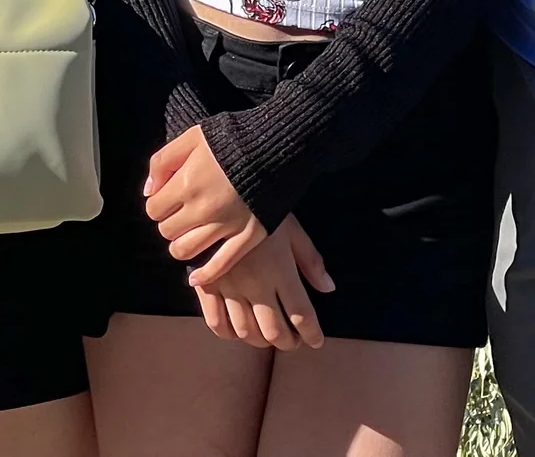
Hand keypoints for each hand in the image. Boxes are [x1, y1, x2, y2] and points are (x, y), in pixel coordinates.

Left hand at [146, 123, 267, 279]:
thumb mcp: (193, 136)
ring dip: (181, 246)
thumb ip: (163, 161)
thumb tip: (149, 191)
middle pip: (168, 231)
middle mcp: (203, 208)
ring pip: (186, 251)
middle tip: (181, 214)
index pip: (154, 209)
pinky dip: (204, 274)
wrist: (277, 143)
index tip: (168, 199)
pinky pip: (220, 265)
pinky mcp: (248, 236)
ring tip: (188, 236)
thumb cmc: (232, 138)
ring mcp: (226, 225)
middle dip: (170, 223)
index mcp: (187, 183)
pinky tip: (195, 277)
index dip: (158, 204)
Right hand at [194, 216, 334, 351]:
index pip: (301, 315)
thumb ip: (311, 261)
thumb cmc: (262, 209)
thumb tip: (328, 288)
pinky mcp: (207, 285)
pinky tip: (239, 329)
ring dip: (261, 341)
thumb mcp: (293, 230)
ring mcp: (229, 287)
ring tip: (269, 336)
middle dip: (288, 342)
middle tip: (294, 340)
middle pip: (274, 331)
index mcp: (280, 271)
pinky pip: (216, 322)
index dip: (311, 334)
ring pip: (246, 331)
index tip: (316, 341)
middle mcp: (255, 285)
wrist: (222, 191)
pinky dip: (230, 334)